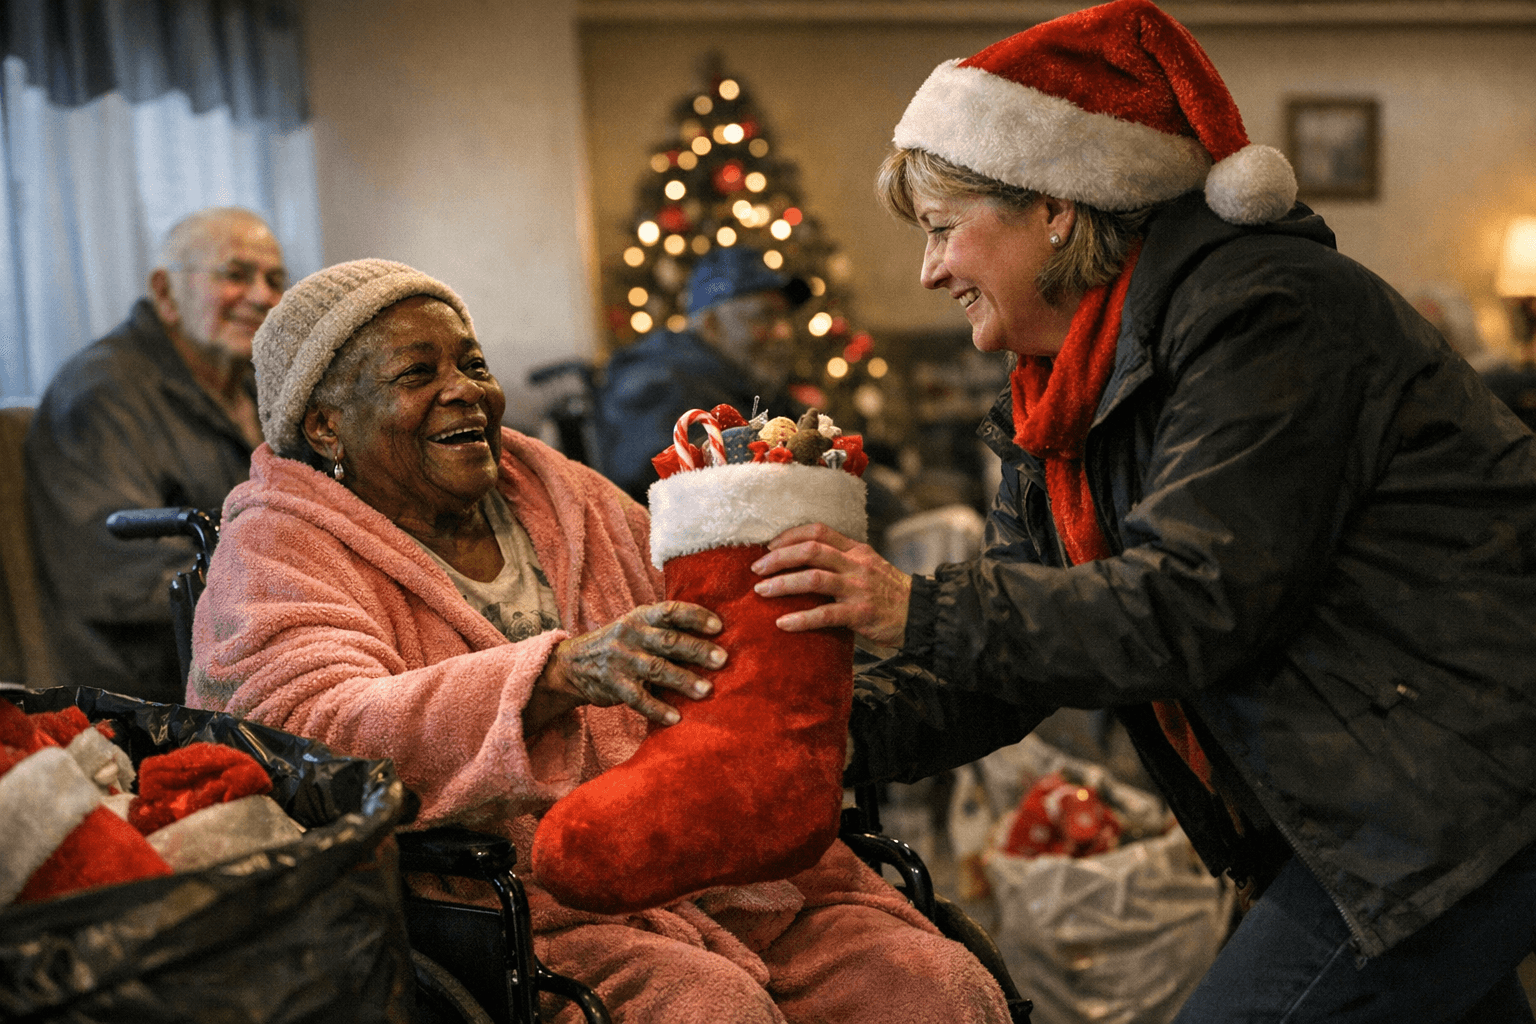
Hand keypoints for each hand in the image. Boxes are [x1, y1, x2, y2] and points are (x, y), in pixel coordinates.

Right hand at [532, 601, 725, 728]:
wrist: (572, 664)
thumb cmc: (620, 644)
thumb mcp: (637, 626)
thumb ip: (665, 630)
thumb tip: (711, 638)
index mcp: (641, 617)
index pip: (670, 611)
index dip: (695, 616)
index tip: (719, 626)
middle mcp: (631, 635)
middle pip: (669, 641)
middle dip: (697, 650)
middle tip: (722, 660)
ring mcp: (620, 659)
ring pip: (656, 669)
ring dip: (683, 680)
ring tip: (706, 690)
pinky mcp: (613, 684)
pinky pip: (638, 698)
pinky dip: (657, 709)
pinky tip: (676, 718)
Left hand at [750, 523, 911, 648]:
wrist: (921, 615)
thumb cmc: (889, 594)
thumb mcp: (868, 567)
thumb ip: (842, 561)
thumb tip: (804, 563)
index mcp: (856, 550)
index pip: (818, 531)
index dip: (790, 535)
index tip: (769, 546)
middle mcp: (856, 564)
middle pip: (811, 550)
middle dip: (779, 557)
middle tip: (757, 568)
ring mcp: (859, 588)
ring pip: (814, 579)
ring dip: (783, 584)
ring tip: (761, 591)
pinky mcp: (861, 613)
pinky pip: (825, 614)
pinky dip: (801, 618)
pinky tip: (783, 623)